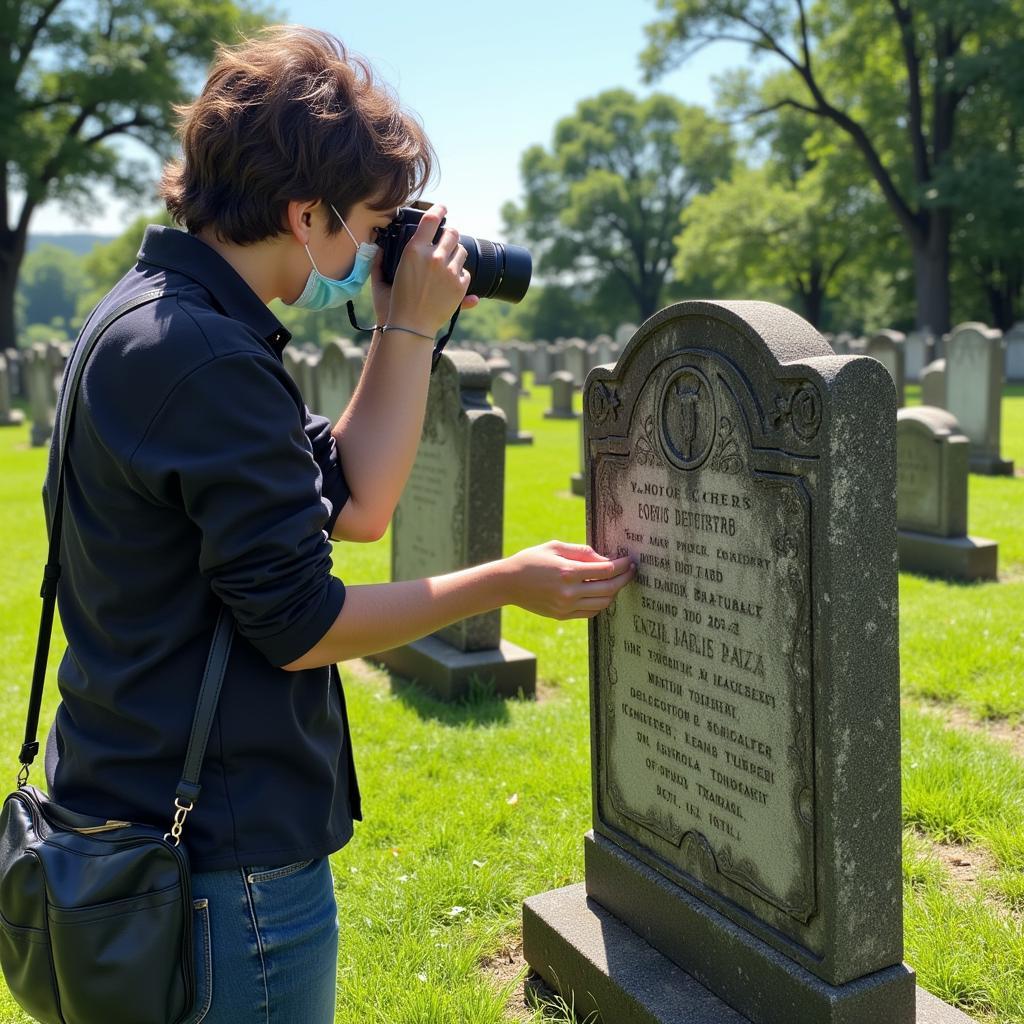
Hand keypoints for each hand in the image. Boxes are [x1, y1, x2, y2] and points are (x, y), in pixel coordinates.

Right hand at [386, 203, 478, 335]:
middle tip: (447, 239)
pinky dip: (459, 275)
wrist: (410, 327)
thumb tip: (377, 248)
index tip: (443, 208)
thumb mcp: (381, 280)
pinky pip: (465, 272)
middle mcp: (434, 258)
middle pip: (452, 233)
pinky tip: (449, 282)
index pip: (431, 220)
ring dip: (455, 254)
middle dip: (450, 234)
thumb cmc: (393, 304)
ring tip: (447, 264)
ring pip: (462, 251)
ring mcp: (449, 272)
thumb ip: (378, 261)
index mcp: (414, 250)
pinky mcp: (459, 286)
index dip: (439, 210)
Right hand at [504, 541, 635, 619]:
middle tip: (631, 571)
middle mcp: (569, 592)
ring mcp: (566, 606)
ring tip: (617, 581)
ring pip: (603, 603)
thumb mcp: (555, 547)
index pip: (606, 570)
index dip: (622, 565)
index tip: (629, 560)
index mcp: (568, 571)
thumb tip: (606, 559)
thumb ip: (583, 552)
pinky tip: (602, 593)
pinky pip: (591, 612)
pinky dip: (601, 603)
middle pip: (609, 588)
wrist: (508, 583)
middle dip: (624, 579)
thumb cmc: (532, 560)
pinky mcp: (563, 615)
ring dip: (614, 592)